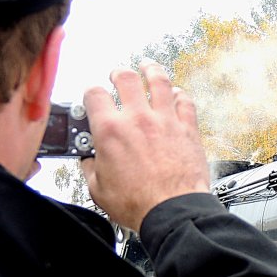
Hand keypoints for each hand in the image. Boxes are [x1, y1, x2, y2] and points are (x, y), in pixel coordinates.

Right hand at [81, 61, 209, 230]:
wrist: (173, 211)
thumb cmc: (139, 203)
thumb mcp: (99, 189)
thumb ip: (91, 168)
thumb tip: (89, 162)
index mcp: (110, 131)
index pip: (94, 95)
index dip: (90, 92)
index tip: (92, 95)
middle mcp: (137, 119)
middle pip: (126, 78)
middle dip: (119, 73)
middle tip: (118, 74)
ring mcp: (164, 120)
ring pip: (159, 81)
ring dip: (151, 70)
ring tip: (148, 66)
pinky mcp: (187, 128)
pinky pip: (185, 101)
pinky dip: (180, 94)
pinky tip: (177, 93)